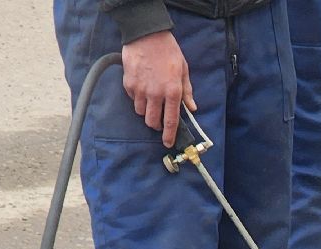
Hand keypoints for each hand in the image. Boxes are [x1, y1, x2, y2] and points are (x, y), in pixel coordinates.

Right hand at [121, 30, 195, 146]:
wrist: (146, 34)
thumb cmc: (168, 51)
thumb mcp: (183, 70)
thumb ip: (187, 91)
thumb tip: (192, 108)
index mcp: (172, 92)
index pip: (170, 121)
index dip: (169, 135)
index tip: (168, 143)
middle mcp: (156, 94)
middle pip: (152, 121)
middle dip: (155, 125)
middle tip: (158, 120)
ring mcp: (140, 89)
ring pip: (140, 112)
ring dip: (145, 110)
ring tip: (150, 100)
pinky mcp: (128, 83)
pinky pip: (132, 98)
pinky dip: (136, 98)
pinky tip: (142, 87)